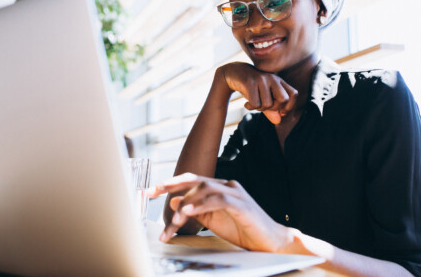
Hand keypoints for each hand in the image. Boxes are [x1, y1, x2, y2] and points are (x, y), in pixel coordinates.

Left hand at [148, 173, 289, 252]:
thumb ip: (195, 210)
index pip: (191, 180)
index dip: (170, 183)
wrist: (270, 241)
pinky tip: (189, 212)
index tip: (151, 190)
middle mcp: (226, 186)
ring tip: (173, 218)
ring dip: (186, 204)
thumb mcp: (212, 220)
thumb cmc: (242, 230)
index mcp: (218, 188)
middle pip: (195, 180)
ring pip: (204, 190)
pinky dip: (201, 205)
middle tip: (153, 192)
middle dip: (171, 184)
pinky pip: (218, 200)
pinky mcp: (242, 204)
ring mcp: (235, 193)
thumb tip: (174, 201)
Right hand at [218, 63, 297, 123]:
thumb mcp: (263, 98)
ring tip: (253, 103)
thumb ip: (271, 110)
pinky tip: (247, 104)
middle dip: (274, 108)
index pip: (294, 94)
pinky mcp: (250, 82)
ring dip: (259, 108)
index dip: (290, 106)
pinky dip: (251, 107)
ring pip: (268, 104)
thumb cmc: (252, 88)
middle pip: (283, 100)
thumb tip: (278, 121)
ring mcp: (262, 79)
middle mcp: (273, 78)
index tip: (281, 112)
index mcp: (279, 81)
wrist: (233, 73)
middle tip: (265, 106)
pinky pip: (256, 103)